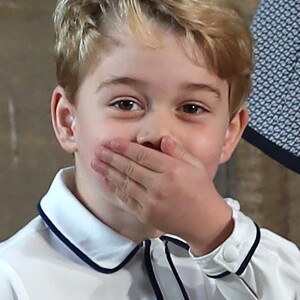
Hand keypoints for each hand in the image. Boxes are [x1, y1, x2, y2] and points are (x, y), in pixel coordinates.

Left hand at [91, 136, 233, 254]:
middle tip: (98, 150)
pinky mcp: (146, 214)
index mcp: (173, 170)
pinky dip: (114, 189)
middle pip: (129, 167)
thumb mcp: (196, 165)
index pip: (142, 155)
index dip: (124, 148)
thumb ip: (178, 151)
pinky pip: (126, 200)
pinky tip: (106, 181)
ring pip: (124, 182)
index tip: (112, 142)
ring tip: (96, 163)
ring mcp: (151, 201)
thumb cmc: (202, 191)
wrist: (204, 222)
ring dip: (108, 172)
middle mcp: (160, 185)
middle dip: (111, 157)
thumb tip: (162, 139)